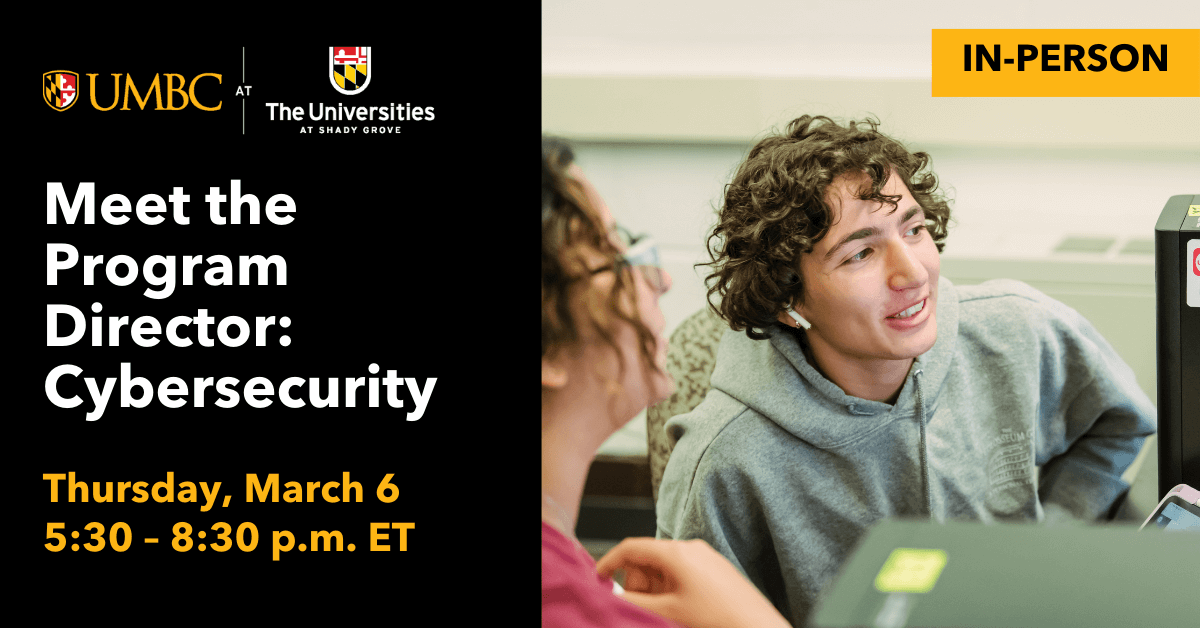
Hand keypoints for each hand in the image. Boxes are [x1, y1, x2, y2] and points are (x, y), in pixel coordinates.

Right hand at [595, 538, 790, 627]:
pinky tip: (678, 610)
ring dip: (655, 589)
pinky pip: (682, 573)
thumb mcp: (667, 613)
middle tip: (638, 606)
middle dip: (636, 582)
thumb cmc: (719, 620)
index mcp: (676, 552)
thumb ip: (635, 602)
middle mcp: (690, 548)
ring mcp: (705, 557)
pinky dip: (671, 589)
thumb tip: (613, 596)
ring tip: (664, 613)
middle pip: (647, 558)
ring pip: (664, 568)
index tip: (599, 578)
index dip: (610, 562)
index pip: (631, 547)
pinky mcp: (716, 569)